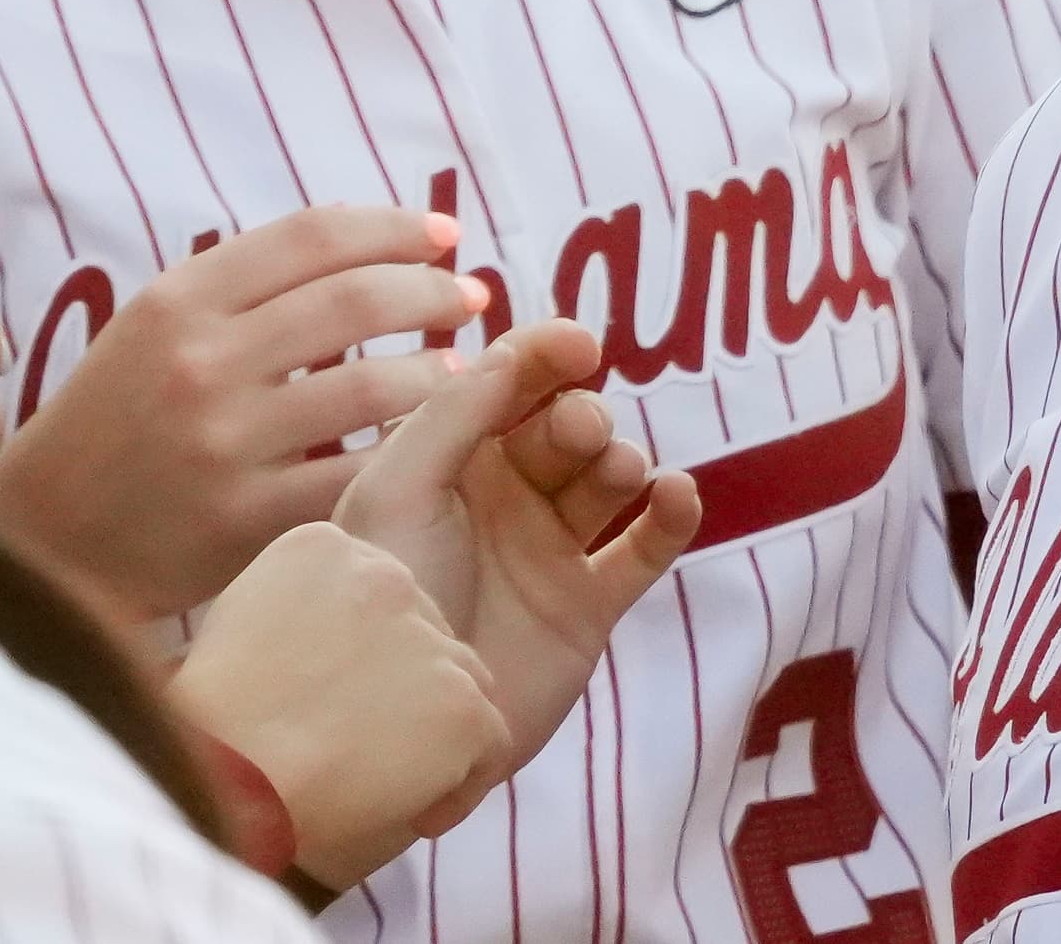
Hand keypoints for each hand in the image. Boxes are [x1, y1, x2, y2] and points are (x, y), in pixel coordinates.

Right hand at [0, 202, 489, 618]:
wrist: (44, 539)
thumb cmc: (118, 419)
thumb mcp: (154, 327)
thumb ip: (243, 283)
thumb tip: (366, 234)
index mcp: (177, 301)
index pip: (312, 234)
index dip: (393, 226)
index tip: (445, 234)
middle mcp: (200, 362)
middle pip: (355, 300)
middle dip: (432, 291)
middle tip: (470, 296)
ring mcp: (223, 443)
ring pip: (370, 387)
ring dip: (434, 372)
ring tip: (459, 368)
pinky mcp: (244, 520)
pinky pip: (354, 473)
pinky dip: (405, 449)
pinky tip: (428, 439)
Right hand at [173, 522, 505, 890]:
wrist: (220, 787)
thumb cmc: (211, 734)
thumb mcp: (240, 628)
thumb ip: (301, 612)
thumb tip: (335, 649)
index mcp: (322, 548)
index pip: (379, 595)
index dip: (360, 656)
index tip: (319, 700)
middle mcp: (386, 576)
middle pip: (426, 636)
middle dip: (402, 692)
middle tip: (349, 748)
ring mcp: (430, 641)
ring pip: (463, 686)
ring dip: (432, 735)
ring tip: (375, 785)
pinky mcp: (461, 705)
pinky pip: (492, 745)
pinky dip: (462, 787)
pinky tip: (414, 814)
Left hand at [336, 319, 701, 787]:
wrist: (399, 714)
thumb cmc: (385, 592)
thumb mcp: (398, 488)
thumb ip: (456, 414)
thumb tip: (519, 351)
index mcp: (449, 462)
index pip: (509, 387)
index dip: (547, 355)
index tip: (581, 346)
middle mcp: (503, 500)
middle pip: (566, 427)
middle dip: (581, 417)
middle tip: (579, 432)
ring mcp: (549, 552)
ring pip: (610, 477)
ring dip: (620, 459)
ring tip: (615, 474)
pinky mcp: (589, 606)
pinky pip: (646, 547)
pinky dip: (673, 514)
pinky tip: (675, 494)